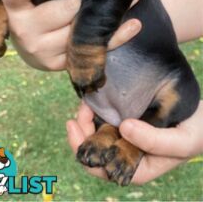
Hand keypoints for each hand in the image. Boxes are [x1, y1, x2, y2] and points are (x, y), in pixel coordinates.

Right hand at [0, 0, 140, 70]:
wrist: (31, 41)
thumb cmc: (36, 2)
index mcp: (12, 4)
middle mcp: (21, 28)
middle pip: (64, 8)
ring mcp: (39, 49)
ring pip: (79, 29)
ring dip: (103, 13)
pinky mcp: (57, 64)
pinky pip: (91, 48)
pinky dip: (116, 35)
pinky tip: (133, 24)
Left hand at [66, 100, 202, 183]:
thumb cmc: (195, 133)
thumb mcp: (180, 141)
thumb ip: (154, 140)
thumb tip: (123, 128)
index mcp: (137, 168)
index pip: (101, 167)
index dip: (83, 149)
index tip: (74, 123)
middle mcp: (128, 155)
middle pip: (94, 150)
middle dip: (81, 131)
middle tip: (80, 108)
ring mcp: (127, 137)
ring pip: (98, 133)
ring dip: (88, 119)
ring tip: (86, 100)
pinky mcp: (129, 120)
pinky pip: (108, 118)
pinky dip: (98, 110)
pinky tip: (94, 98)